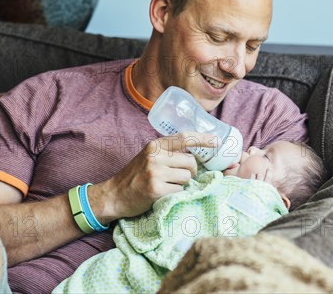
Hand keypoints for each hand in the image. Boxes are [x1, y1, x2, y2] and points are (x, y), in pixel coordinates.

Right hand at [102, 132, 216, 218]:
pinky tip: (162, 194)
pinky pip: (179, 191)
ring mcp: (155, 172)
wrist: (114, 194)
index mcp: (156, 145)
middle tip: (179, 177)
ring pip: (186, 177)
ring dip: (182, 184)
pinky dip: (175, 194)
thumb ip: (170, 152)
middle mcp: (155, 156)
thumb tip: (198, 153)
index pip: (185, 138)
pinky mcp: (155, 189)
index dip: (204, 139)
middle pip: (191, 162)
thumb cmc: (136, 176)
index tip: (218, 142)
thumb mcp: (150, 157)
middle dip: (191, 172)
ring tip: (167, 185)